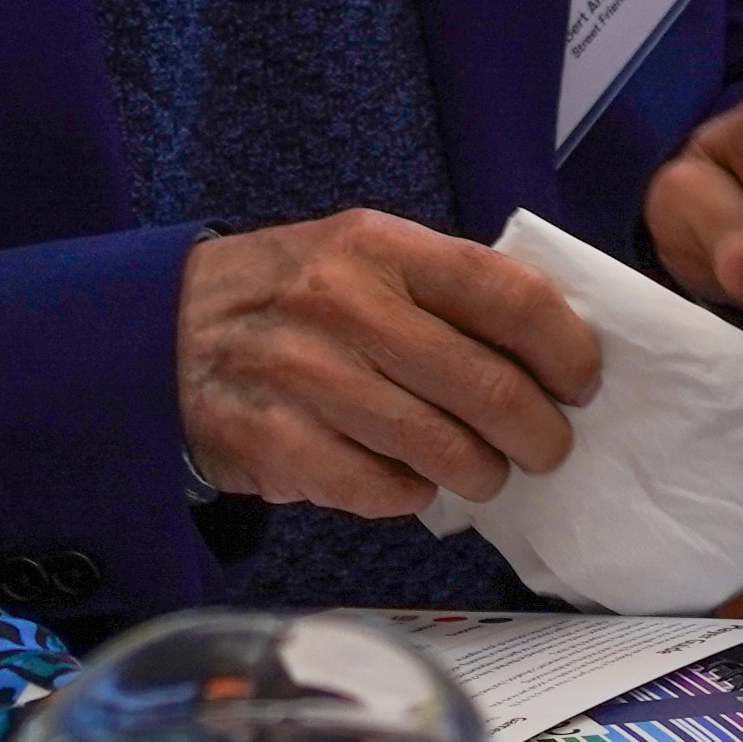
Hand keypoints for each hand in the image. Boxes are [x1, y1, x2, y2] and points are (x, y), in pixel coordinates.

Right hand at [177, 211, 599, 516]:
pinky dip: (412, 494)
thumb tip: (551, 348)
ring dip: (482, 473)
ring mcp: (306, 377)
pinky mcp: (277, 444)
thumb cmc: (288, 297)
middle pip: (488, 386)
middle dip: (539, 433)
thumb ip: (444, 288)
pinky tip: (408, 480)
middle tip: (547, 448)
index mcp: (379, 247)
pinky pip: (383, 489)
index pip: (509, 296)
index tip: (582, 383)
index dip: (566, 348)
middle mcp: (344, 305)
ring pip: (444, 449)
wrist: (160, 334)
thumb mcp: (359, 254)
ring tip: (484, 472)